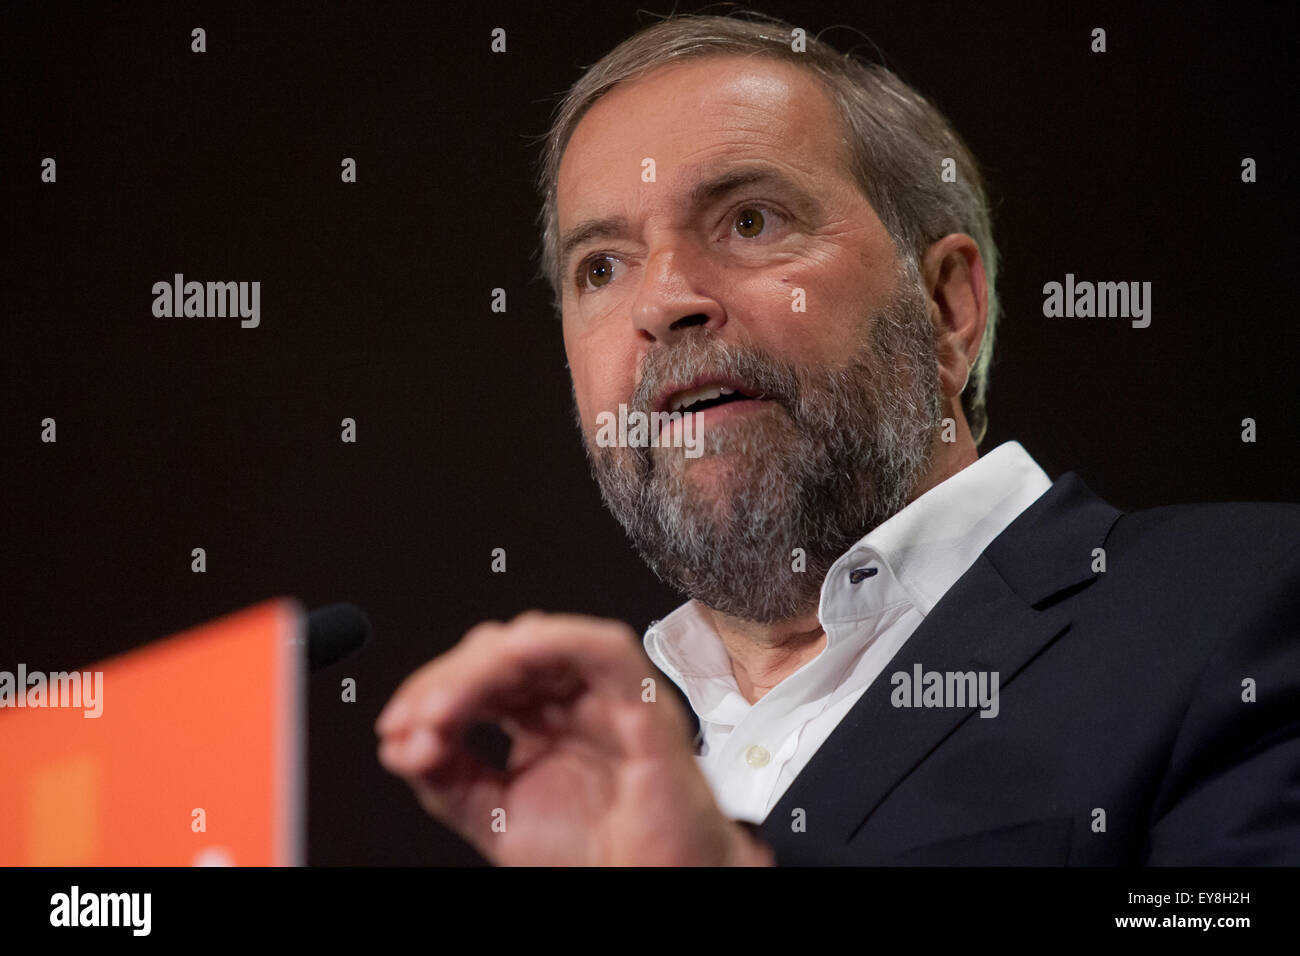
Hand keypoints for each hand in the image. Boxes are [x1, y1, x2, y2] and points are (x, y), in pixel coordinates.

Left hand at [375, 611, 773, 865]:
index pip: (480, 677)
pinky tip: (505, 662)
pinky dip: (552, 642)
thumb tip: (399, 743)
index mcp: (544, 717)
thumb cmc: (598, 854)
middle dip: (445, 681)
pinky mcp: (644, 703)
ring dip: (480, 667)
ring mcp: (608, 696)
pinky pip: (603, 649)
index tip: (394, 728)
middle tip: (409, 723)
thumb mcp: (496, 816)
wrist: (653, 888)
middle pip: (502, 653)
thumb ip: (447, 777)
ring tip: (440, 710)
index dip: (432, 692)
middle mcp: (575, 698)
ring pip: (541, 642)